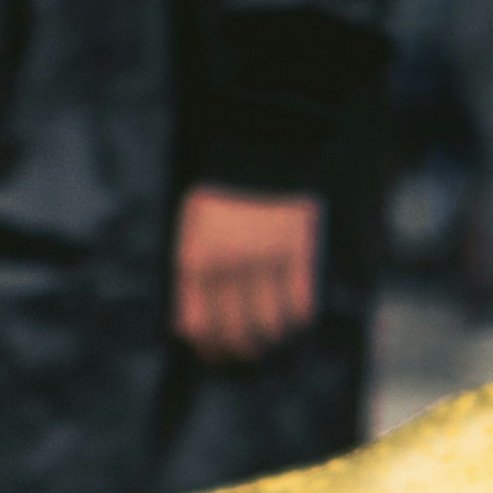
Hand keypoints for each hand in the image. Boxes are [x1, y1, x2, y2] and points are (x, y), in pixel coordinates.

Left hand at [173, 188, 321, 361]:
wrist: (266, 136)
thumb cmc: (228, 186)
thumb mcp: (195, 223)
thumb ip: (194, 273)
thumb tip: (191, 331)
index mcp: (196, 254)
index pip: (198, 326)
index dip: (208, 349)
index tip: (217, 356)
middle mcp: (228, 262)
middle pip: (235, 334)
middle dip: (242, 350)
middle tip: (249, 351)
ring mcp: (264, 258)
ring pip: (270, 328)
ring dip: (273, 338)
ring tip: (274, 333)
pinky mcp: (299, 251)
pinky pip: (300, 308)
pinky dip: (298, 319)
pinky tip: (294, 315)